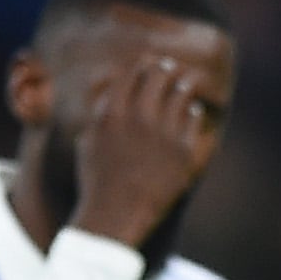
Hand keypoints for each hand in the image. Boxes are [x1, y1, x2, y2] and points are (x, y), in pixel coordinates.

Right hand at [72, 54, 208, 249]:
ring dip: (182, 86)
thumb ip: (99, 113)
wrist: (116, 216)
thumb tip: (109, 91)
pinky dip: (192, 111)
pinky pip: (193, 117)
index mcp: (113, 112)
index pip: (132, 72)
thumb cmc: (97, 181)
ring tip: (185, 85)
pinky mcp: (183, 150)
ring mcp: (163, 133)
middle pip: (159, 76)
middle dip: (165, 69)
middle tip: (169, 70)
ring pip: (181, 93)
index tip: (148, 63)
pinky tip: (190, 111)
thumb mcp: (87, 142)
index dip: (142, 64)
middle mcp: (139, 117)